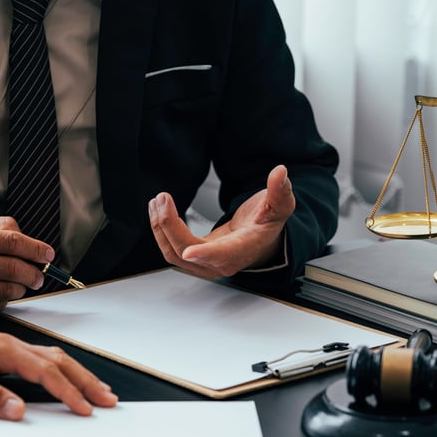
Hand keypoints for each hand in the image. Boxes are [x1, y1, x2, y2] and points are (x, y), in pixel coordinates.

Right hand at [0, 216, 54, 323]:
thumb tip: (31, 243)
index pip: (11, 242)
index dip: (36, 249)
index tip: (47, 254)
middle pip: (14, 268)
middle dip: (35, 272)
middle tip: (40, 274)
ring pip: (10, 290)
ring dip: (22, 287)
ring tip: (17, 282)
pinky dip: (4, 299)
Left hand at [0, 328, 117, 420]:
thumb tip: (18, 409)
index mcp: (2, 348)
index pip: (44, 371)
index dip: (67, 390)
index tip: (83, 407)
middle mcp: (13, 344)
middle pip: (60, 360)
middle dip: (86, 380)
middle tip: (107, 398)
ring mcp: (14, 346)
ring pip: (57, 358)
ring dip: (81, 374)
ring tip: (100, 391)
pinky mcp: (11, 352)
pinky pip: (47, 359)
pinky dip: (66, 371)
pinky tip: (74, 380)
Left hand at [149, 164, 294, 277]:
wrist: (260, 241)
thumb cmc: (267, 224)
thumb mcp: (279, 206)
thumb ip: (279, 191)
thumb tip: (280, 172)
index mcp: (244, 248)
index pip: (224, 254)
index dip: (206, 254)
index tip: (190, 251)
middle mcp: (222, 262)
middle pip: (188, 253)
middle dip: (169, 226)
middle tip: (162, 198)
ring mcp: (206, 263)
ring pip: (174, 254)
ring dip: (160, 229)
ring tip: (156, 202)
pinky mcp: (195, 258)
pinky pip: (172, 250)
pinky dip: (162, 232)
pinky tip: (158, 212)